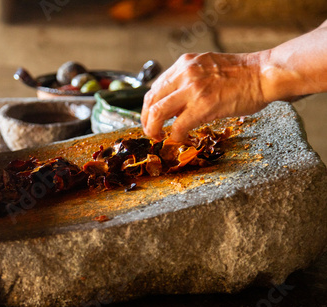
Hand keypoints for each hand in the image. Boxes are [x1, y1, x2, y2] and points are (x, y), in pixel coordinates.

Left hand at [141, 52, 267, 141]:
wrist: (264, 74)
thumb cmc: (242, 74)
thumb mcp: (207, 68)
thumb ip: (188, 82)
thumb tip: (174, 104)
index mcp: (184, 64)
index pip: (155, 86)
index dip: (149, 105)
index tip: (150, 117)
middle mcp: (185, 73)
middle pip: (150, 99)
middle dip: (145, 119)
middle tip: (150, 130)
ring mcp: (193, 88)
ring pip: (157, 112)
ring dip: (152, 128)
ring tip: (157, 136)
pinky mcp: (203, 105)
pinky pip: (177, 125)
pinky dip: (174, 136)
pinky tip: (180, 139)